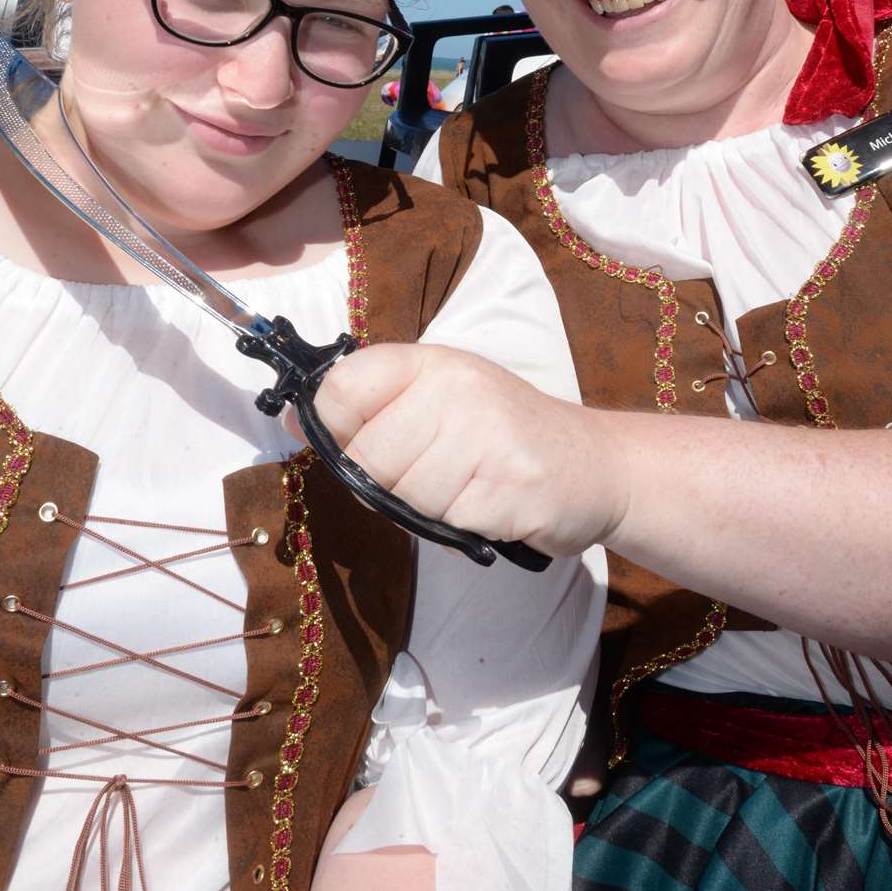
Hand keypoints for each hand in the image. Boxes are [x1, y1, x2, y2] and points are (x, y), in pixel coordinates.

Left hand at [292, 343, 625, 557]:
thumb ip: (371, 407)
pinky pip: (445, 525)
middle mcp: (458, 388)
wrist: (596, 465)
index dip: (338, 429)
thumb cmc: (504, 435)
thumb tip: (294, 418)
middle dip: (390, 483)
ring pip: (404, 497)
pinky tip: (490, 506)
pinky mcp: (510, 488)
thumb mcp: (439, 399)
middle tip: (437, 474)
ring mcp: (487, 436)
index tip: (364, 441)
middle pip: (367, 458)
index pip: (341, 388)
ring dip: (428, 510)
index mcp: (431, 362)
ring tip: (468, 488)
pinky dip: (461, 528)